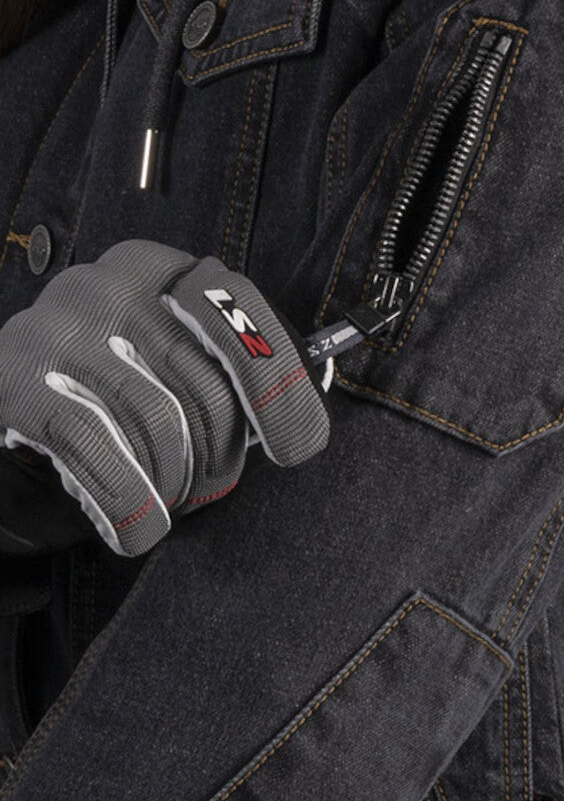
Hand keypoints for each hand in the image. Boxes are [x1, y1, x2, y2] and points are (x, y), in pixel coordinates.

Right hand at [0, 240, 329, 556]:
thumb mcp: (167, 363)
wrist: (8, 413)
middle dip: (218, 457)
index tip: (292, 450)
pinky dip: (130, 505)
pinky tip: (138, 530)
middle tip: (207, 488)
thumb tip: (297, 426)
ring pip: (156, 424)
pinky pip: (98, 453)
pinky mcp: (17, 379)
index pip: (241, 312)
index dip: (278, 388)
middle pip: (204, 384)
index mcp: (157, 270)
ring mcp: (57, 327)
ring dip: (172, 483)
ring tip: (167, 500)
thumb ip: (226, 374)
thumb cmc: (108, 392)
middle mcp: (106, 283)